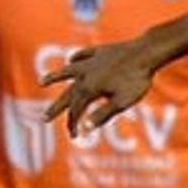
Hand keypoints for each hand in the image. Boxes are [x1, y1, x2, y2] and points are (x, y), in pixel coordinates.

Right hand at [41, 38, 156, 134]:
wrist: (146, 52)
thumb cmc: (136, 80)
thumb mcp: (122, 102)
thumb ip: (103, 115)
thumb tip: (85, 128)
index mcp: (89, 88)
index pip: (77, 110)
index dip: (74, 124)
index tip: (74, 136)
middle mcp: (85, 75)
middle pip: (68, 94)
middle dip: (57, 108)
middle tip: (44, 118)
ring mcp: (91, 62)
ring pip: (68, 71)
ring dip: (54, 77)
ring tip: (42, 82)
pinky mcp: (100, 51)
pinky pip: (83, 55)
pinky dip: (76, 59)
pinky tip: (72, 60)